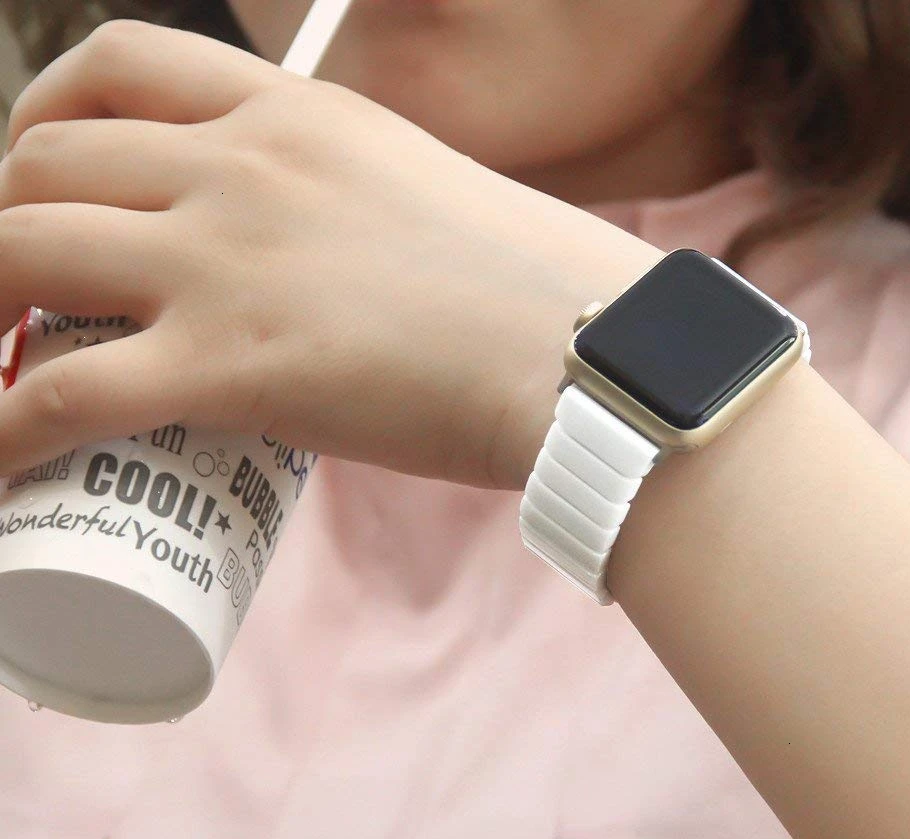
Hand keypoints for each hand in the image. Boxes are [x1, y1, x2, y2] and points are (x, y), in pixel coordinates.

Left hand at [0, 20, 660, 488]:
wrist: (581, 356)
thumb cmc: (527, 292)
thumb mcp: (418, 200)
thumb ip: (347, 212)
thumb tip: (320, 269)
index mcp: (294, 113)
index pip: (119, 64)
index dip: (43, 114)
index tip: (39, 176)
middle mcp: (239, 167)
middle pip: (41, 163)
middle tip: (15, 300)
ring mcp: (224, 262)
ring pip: (19, 256)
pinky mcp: (227, 367)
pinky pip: (60, 394)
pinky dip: (3, 431)